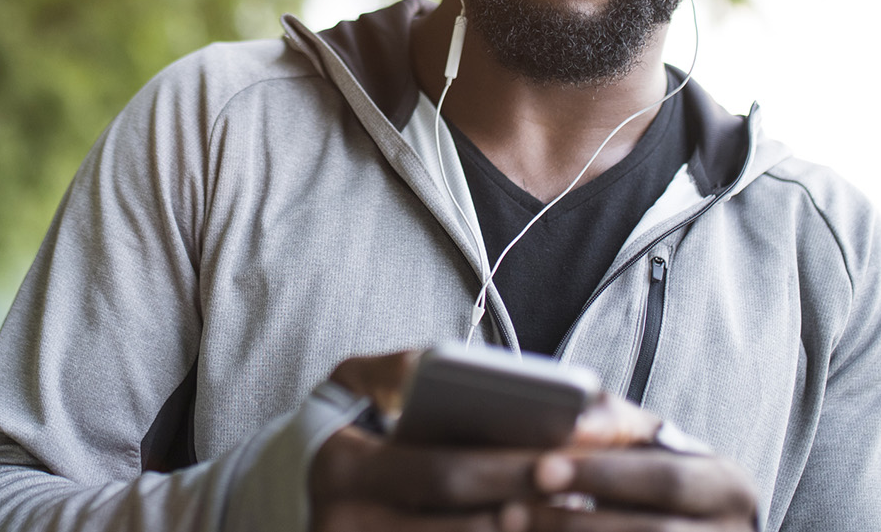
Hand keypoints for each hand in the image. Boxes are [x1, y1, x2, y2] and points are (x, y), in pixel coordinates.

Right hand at [309, 352, 757, 531]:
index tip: (570, 460)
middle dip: (535, 510)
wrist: (289, 496)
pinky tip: (537, 531)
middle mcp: (345, 528)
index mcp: (345, 470)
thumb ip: (401, 369)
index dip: (511, 468)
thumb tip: (453, 365)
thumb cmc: (343, 432)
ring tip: (580, 519)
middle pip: (466, 526)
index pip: (444, 470)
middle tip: (591, 496)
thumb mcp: (354, 387)